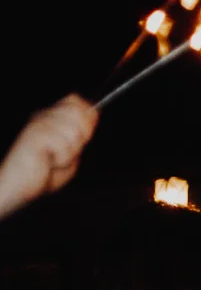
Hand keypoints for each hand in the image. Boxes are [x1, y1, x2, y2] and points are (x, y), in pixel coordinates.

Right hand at [0, 94, 96, 218]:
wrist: (18, 188)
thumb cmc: (43, 174)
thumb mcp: (71, 153)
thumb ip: (82, 133)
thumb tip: (93, 113)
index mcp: (50, 119)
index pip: (75, 101)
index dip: (86, 119)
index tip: (79, 139)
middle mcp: (42, 117)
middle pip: (77, 112)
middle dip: (80, 138)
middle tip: (63, 153)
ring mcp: (37, 124)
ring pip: (74, 132)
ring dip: (70, 153)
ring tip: (54, 160)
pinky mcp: (34, 134)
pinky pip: (65, 145)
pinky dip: (62, 159)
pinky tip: (47, 162)